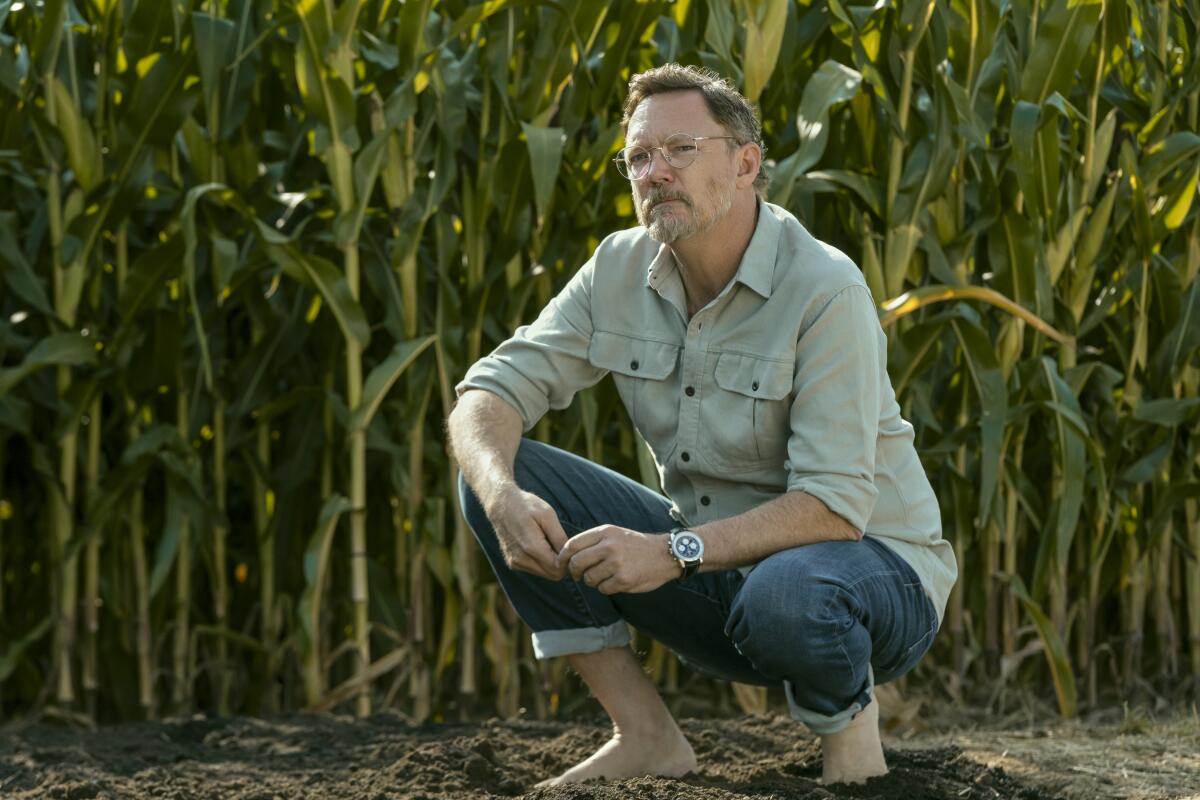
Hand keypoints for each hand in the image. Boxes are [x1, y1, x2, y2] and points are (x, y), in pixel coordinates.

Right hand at [486, 487, 568, 580]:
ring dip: (550, 562)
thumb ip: (559, 538)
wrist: (500, 504)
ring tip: (547, 540)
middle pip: (553, 575)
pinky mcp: (513, 563)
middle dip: (560, 563)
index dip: (567, 560)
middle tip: (559, 542)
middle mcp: (521, 559)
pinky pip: (535, 569)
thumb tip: (570, 556)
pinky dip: (541, 561)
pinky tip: (537, 544)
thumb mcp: (548, 515)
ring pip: (545, 573)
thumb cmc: (526, 506)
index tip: (569, 547)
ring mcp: (515, 563)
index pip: (558, 569)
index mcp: (531, 547)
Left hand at [555, 525, 679, 594]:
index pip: (572, 544)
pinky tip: (616, 582)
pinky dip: (606, 588)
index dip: (563, 557)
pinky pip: (603, 589)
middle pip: (576, 563)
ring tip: (604, 576)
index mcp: (605, 532)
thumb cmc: (636, 545)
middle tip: (578, 576)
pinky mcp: (624, 579)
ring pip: (589, 579)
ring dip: (593, 581)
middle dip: (574, 572)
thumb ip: (593, 541)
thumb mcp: (615, 534)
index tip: (561, 565)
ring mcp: (616, 563)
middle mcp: (609, 546)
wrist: (665, 554)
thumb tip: (567, 557)